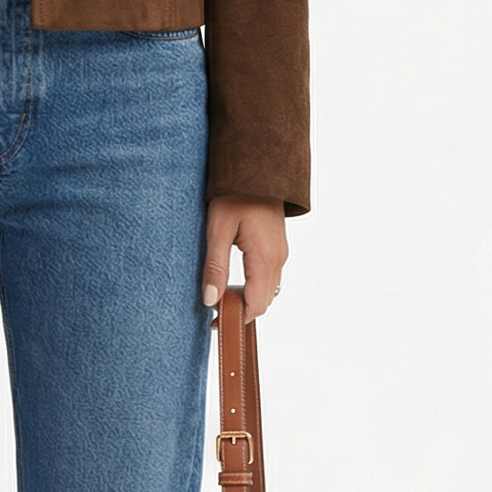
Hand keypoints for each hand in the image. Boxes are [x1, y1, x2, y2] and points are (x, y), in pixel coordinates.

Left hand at [201, 194, 287, 317]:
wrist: (256, 170)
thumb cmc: (235, 194)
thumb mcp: (218, 229)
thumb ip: (215, 267)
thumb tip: (210, 300)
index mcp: (265, 258)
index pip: (255, 304)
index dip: (236, 318)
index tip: (214, 322)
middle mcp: (278, 259)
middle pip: (263, 301)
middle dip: (241, 312)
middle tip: (213, 313)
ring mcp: (280, 253)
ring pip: (267, 290)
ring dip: (247, 299)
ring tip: (221, 298)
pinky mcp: (277, 247)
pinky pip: (269, 277)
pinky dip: (254, 287)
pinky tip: (234, 283)